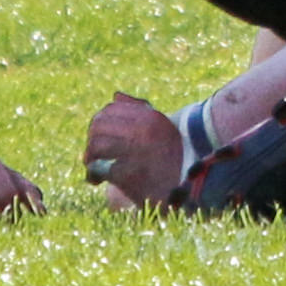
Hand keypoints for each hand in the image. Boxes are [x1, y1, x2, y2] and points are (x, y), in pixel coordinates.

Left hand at [81, 94, 183, 208]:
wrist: (195, 189)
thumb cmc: (177, 159)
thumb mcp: (163, 128)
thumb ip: (140, 110)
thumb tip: (115, 96)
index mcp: (149, 117)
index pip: (110, 110)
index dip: (99, 122)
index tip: (99, 135)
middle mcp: (141, 130)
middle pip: (99, 126)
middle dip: (92, 139)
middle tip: (93, 153)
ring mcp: (134, 152)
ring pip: (96, 145)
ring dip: (90, 156)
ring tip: (93, 166)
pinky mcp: (128, 174)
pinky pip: (99, 168)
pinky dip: (93, 174)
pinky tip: (96, 180)